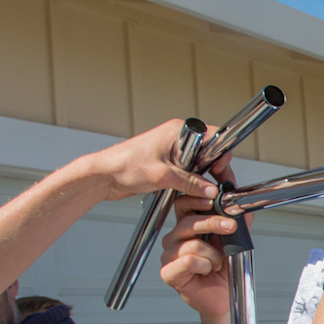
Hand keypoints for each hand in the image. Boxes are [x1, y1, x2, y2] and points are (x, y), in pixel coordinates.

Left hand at [81, 119, 220, 203]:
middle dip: (213, 170)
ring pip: (199, 164)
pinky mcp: (167, 164)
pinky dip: (190, 182)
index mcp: (177, 131)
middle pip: (208, 152)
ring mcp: (172, 152)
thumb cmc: (123, 165)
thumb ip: (191, 183)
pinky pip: (187, 171)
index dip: (221, 154)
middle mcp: (177, 139)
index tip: (220, 170)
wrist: (103, 176)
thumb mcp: (163, 176)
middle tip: (217, 187)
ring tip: (201, 192)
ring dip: (201, 178)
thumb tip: (210, 190)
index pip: (212, 136)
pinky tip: (189, 192)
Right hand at [159, 195, 255, 323]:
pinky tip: (205, 271)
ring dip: (213, 256)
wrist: (225, 298)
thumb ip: (238, 224)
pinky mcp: (168, 272)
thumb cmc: (224, 272)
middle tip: (230, 227)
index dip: (197, 199)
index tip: (215, 197)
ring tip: (215, 264)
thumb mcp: (234, 242)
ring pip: (193, 244)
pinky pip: (189, 261)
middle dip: (213, 222)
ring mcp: (169, 255)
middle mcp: (175, 239)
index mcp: (187, 228)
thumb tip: (245, 207)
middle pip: (188, 221)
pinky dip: (204, 266)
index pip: (184, 205)